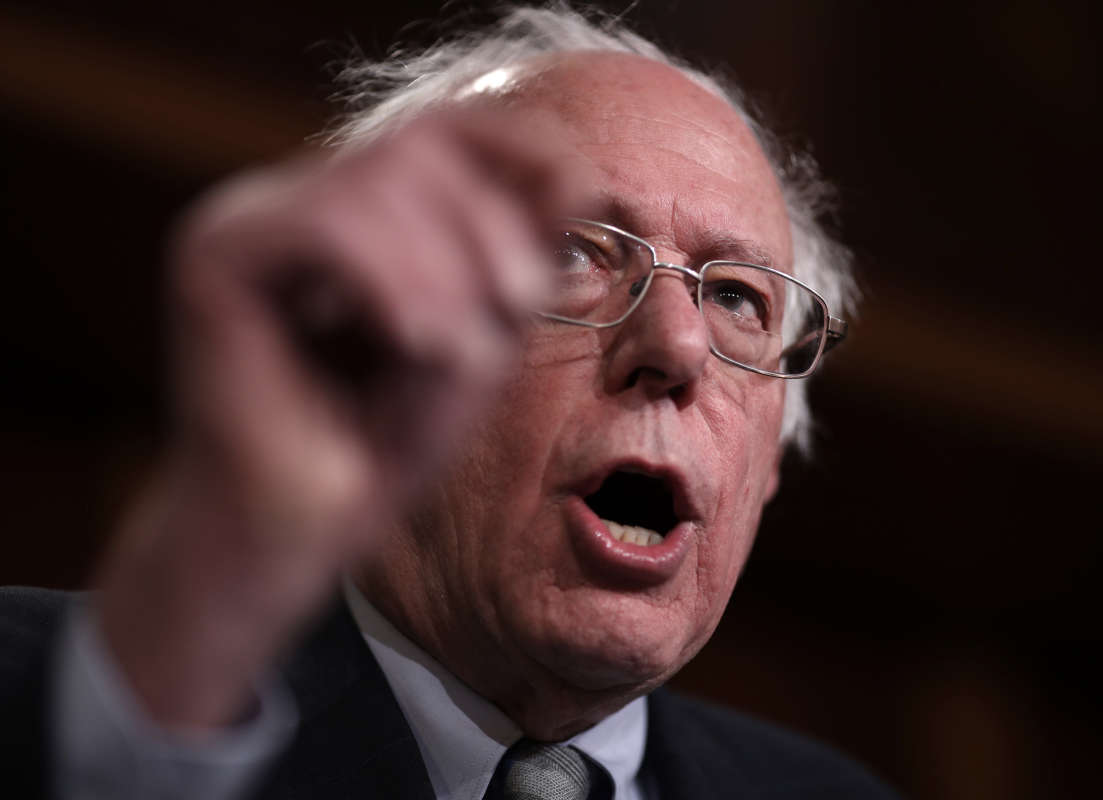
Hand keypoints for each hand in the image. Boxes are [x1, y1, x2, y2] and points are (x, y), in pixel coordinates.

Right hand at [95, 110, 571, 728]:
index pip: (445, 129)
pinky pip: (328, 224)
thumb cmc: (381, 446)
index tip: (583, 200)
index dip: (523, 146)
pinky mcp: (215, 258)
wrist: (293, 537)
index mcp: (350, 211)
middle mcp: (292, 198)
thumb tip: (579, 176)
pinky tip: (416, 345)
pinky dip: (392, 281)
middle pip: (422, 145)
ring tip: (457, 350)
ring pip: (380, 178)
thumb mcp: (479, 337)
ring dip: (447, 267)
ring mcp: (247, 220)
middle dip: (491, 225)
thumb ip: (516, 259)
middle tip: (516, 305)